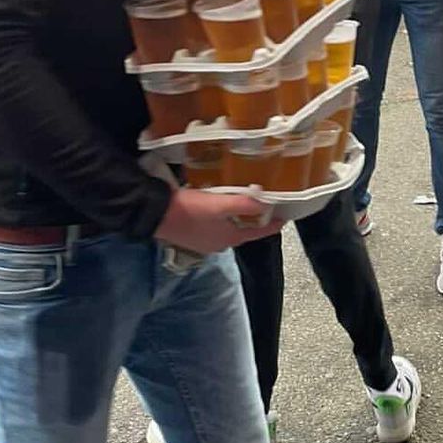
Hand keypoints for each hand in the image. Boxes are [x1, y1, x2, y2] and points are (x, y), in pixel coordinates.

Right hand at [155, 187, 285, 253]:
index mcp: (230, 239)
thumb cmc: (190, 210)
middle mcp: (220, 244)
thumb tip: (267, 204)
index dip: (273, 224)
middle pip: (244, 230)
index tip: (285, 216)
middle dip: (255, 218)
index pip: (260, 232)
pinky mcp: (193, 235)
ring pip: (229, 228)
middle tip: (265, 202)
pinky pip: (215, 225)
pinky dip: (223, 216)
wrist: (156, 215)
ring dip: (237, 216)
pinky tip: (219, 204)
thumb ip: (243, 204)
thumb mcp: (219, 204)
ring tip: (244, 199)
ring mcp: (205, 241)